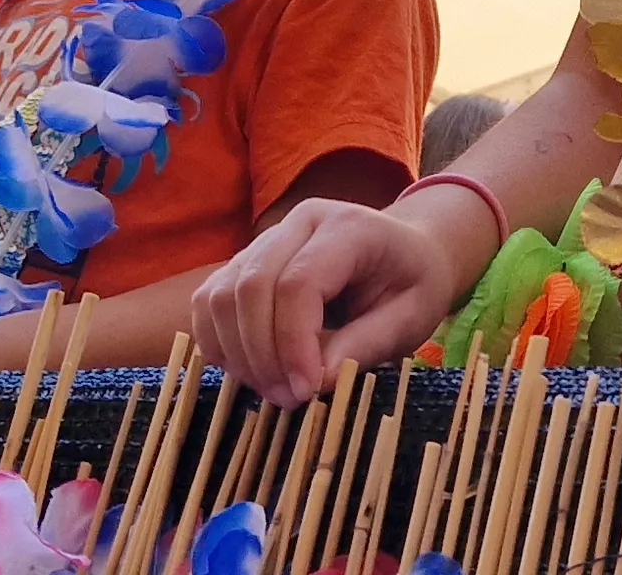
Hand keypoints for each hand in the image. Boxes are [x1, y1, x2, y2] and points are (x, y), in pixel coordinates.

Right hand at [194, 198, 472, 406]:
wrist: (406, 252)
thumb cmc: (413, 285)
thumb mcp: (410, 319)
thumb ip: (365, 345)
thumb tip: (313, 381)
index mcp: (347, 228)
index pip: (297, 284)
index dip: (293, 343)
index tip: (307, 390)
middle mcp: (298, 223)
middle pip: (251, 286)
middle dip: (262, 354)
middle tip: (288, 398)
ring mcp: (265, 239)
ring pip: (221, 294)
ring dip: (237, 352)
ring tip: (273, 389)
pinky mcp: (245, 261)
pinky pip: (209, 300)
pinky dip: (217, 341)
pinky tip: (248, 370)